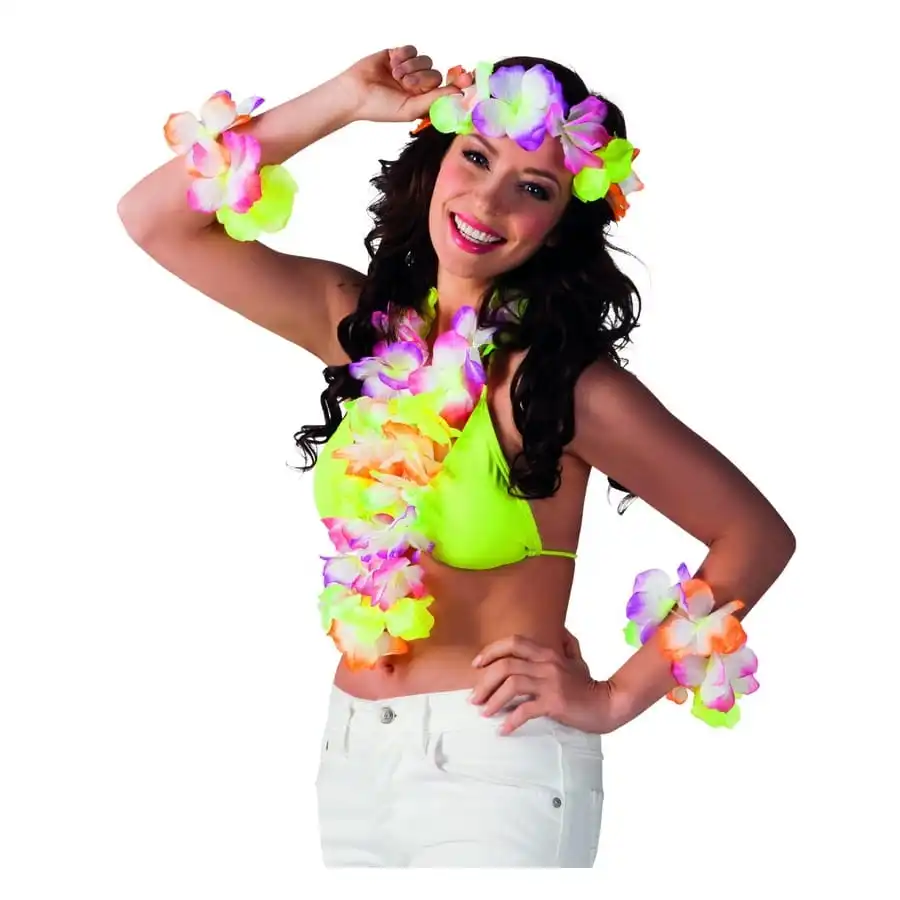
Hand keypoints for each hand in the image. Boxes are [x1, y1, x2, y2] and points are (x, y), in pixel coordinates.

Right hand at [337, 46, 472, 123]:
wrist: (355, 92)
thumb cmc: (380, 107)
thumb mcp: (410, 109)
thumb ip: (435, 100)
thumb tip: (459, 94)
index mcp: (422, 100)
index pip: (446, 90)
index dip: (458, 83)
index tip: (468, 78)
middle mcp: (418, 85)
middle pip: (435, 73)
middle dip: (421, 78)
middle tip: (405, 84)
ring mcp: (409, 69)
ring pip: (425, 60)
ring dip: (410, 67)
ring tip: (394, 75)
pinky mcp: (399, 55)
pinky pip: (412, 49)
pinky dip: (403, 56)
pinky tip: (392, 64)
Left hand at [470, 634, 618, 735]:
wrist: (608, 704)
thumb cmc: (588, 684)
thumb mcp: (576, 659)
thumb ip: (565, 643)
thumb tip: (559, 630)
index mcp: (547, 653)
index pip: (513, 642)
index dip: (491, 651)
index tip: (476, 665)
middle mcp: (546, 664)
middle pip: (506, 665)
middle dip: (484, 681)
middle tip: (474, 697)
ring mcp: (550, 683)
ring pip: (512, 685)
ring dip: (493, 700)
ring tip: (484, 713)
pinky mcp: (554, 703)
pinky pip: (526, 710)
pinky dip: (511, 721)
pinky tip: (503, 730)